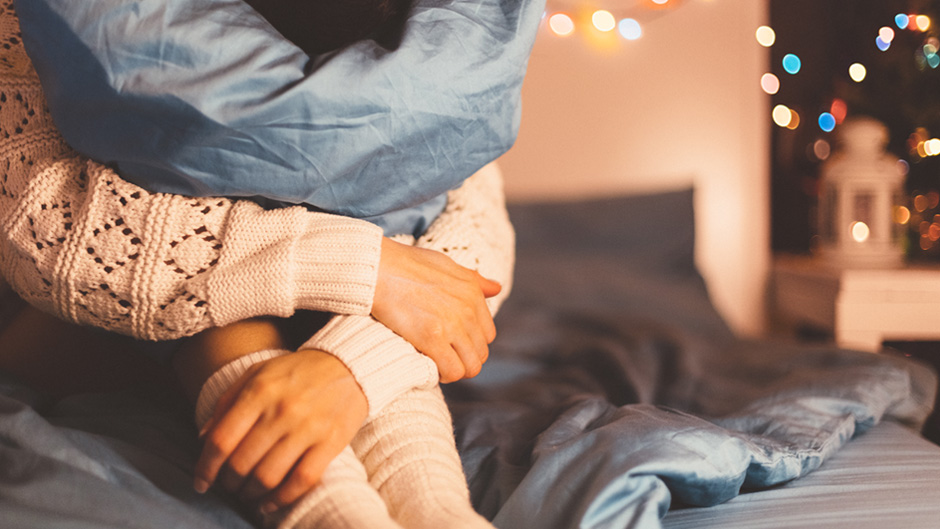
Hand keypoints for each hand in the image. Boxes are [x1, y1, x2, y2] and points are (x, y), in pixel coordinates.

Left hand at [193, 349, 367, 512]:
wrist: (348, 365)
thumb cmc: (297, 371)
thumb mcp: (257, 374)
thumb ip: (227, 402)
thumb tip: (202, 437)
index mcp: (259, 391)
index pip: (221, 440)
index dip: (205, 467)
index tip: (200, 483)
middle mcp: (282, 410)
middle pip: (241, 463)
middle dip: (229, 482)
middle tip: (229, 486)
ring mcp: (308, 427)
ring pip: (268, 476)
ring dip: (251, 493)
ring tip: (248, 494)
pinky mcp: (331, 442)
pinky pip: (301, 480)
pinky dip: (281, 499)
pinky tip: (270, 503)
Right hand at [373, 237, 500, 382]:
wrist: (378, 269)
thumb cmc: (406, 264)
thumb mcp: (447, 264)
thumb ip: (473, 280)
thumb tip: (496, 288)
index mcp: (472, 293)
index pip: (487, 334)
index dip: (470, 344)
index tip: (453, 345)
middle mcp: (467, 310)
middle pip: (480, 353)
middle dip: (463, 359)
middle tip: (443, 357)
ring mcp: (451, 325)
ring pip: (470, 367)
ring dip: (455, 370)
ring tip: (437, 364)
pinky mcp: (432, 338)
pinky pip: (452, 371)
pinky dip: (443, 375)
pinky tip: (430, 367)